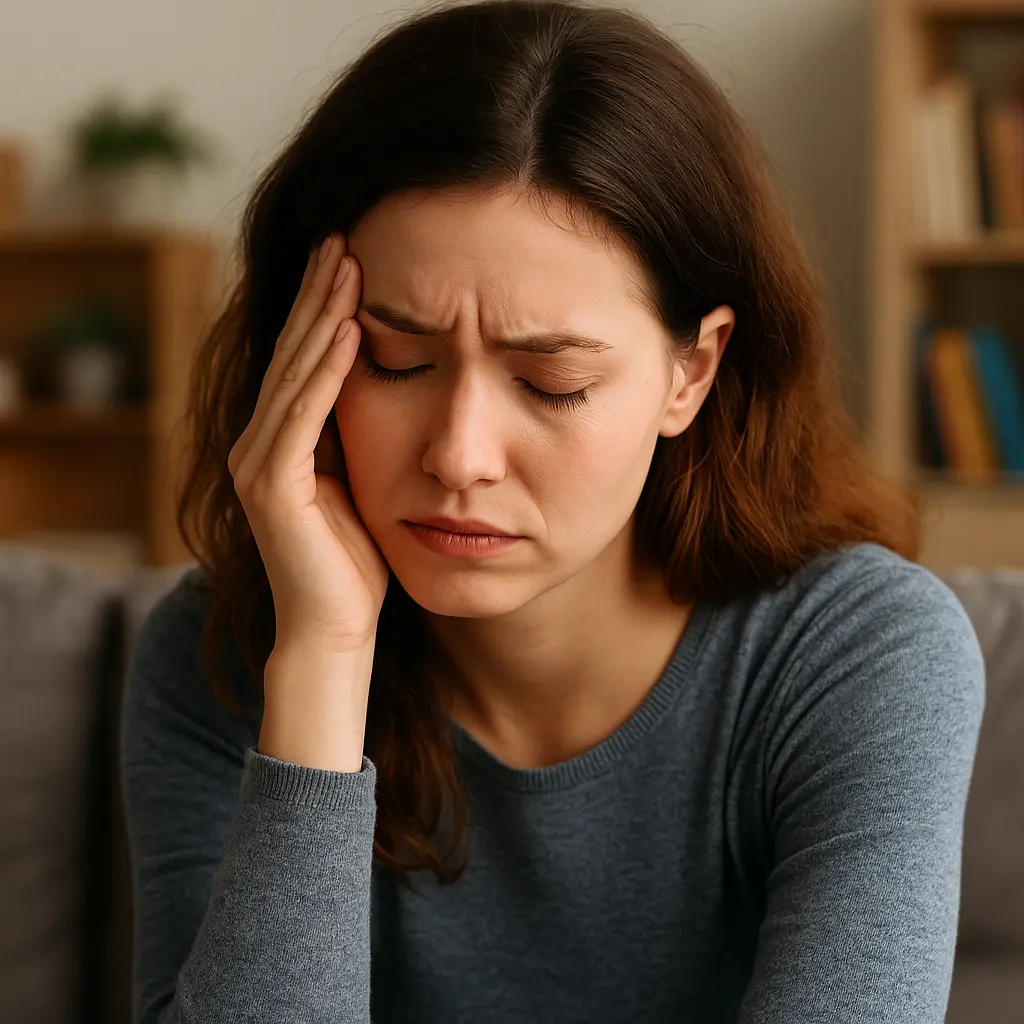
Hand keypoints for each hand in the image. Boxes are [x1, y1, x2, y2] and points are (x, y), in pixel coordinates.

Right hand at [227, 234, 387, 657]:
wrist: (334, 629)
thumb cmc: (354, 564)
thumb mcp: (360, 484)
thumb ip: (354, 439)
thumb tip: (382, 388)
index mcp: (280, 443)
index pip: (302, 361)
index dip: (323, 308)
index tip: (351, 259)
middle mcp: (258, 444)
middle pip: (293, 353)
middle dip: (319, 295)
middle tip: (343, 236)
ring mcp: (259, 463)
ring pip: (295, 374)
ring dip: (322, 315)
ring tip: (346, 262)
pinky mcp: (272, 486)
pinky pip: (303, 415)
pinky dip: (326, 371)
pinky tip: (350, 328)